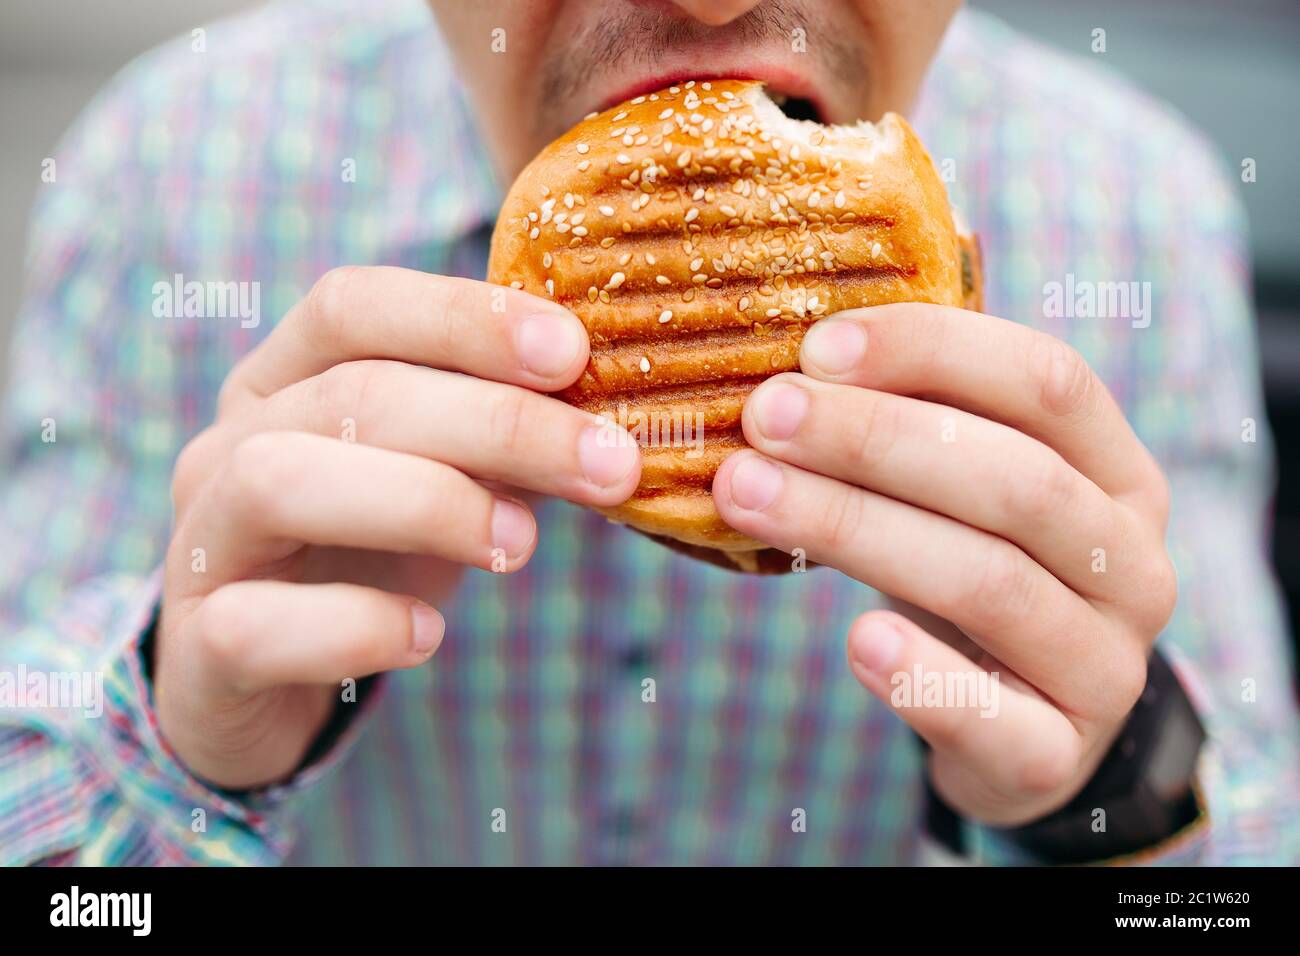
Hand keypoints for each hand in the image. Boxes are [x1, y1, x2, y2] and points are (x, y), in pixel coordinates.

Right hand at [157, 266, 640, 788]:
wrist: (259, 679)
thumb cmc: (366, 556)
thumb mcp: (439, 479)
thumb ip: (499, 441)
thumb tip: (611, 416)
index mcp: (285, 381)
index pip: (352, 306)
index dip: (465, 317)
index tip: (573, 351)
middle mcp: (229, 444)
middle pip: (350, 394)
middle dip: (498, 423)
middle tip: (609, 465)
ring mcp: (202, 541)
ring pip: (279, 482)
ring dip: (425, 504)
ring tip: (520, 546)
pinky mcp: (202, 645)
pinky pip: (257, 627)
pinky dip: (357, 627)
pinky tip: (426, 637)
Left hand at [713, 303, 1175, 825]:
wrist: (1027, 730)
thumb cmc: (975, 575)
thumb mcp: (967, 496)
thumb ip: (913, 431)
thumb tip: (786, 370)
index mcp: (1118, 475)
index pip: (1049, 383)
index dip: (934, 350)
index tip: (818, 346)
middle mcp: (1132, 565)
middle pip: (1017, 480)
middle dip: (876, 438)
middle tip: (764, 416)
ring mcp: (1105, 666)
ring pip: (990, 582)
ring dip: (859, 529)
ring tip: (748, 494)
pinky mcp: (1054, 755)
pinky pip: (989, 714)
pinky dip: (920, 675)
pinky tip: (856, 639)